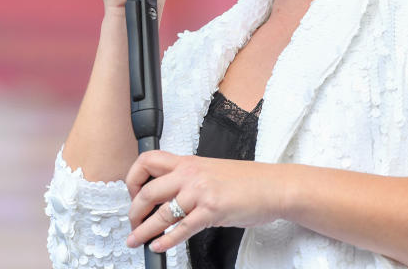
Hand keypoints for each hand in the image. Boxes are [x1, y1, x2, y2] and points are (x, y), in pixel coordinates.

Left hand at [124, 151, 285, 252]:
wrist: (275, 187)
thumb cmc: (248, 181)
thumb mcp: (212, 170)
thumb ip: (189, 179)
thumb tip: (168, 197)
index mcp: (189, 161)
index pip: (147, 160)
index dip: (133, 179)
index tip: (132, 194)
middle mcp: (191, 173)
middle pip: (147, 190)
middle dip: (133, 211)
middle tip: (132, 224)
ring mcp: (200, 192)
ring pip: (161, 213)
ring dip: (144, 231)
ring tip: (136, 241)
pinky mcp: (212, 210)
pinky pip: (181, 228)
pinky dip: (166, 240)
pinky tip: (159, 246)